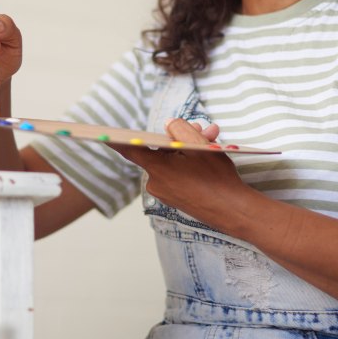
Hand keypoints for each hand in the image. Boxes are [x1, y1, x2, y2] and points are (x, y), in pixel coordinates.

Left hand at [110, 118, 243, 219]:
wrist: (235, 212)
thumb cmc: (217, 179)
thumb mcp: (200, 146)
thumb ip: (180, 131)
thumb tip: (168, 126)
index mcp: (158, 168)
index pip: (131, 150)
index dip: (118, 140)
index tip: (102, 136)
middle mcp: (156, 182)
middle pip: (162, 151)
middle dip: (182, 138)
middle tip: (205, 130)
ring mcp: (166, 193)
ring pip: (173, 162)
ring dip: (190, 151)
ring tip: (214, 142)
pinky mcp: (176, 200)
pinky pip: (178, 175)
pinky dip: (191, 165)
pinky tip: (208, 159)